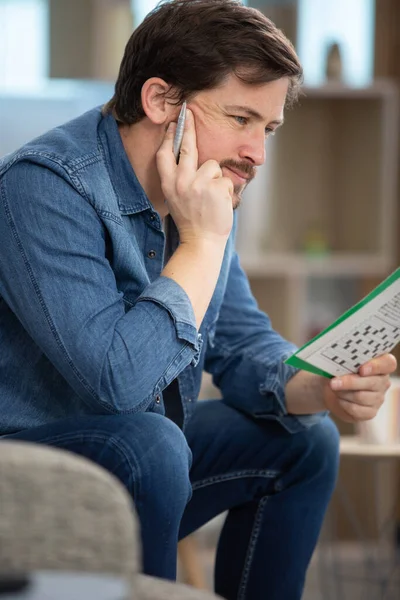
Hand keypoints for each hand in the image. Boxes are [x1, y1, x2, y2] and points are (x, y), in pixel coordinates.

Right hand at [156, 108, 233, 244]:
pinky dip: (225, 191)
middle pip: (187, 146)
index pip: (165, 154)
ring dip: (215, 178)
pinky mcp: (215, 188)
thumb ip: (180, 179)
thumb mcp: (176, 198)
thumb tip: (187, 157)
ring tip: (211, 198)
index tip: (172, 123)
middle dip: (188, 126)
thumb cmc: (192, 221)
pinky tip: (219, 204)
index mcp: (169, 184)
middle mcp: (181, 181)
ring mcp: (198, 184)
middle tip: (189, 111)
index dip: (168, 137)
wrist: (201, 242)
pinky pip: (225, 179)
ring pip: (212, 165)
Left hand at [322, 353, 396, 421]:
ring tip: (334, 388)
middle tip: (333, 382)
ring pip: (361, 397)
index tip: (361, 370)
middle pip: (372, 383)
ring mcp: (379, 398)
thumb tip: (338, 364)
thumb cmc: (340, 371)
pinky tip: (338, 398)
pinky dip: (343, 403)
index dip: (376, 366)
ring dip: (343, 393)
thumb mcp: (342, 363)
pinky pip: (356, 409)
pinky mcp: (370, 412)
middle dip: (350, 382)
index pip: (388, 363)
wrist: (333, 389)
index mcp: (381, 364)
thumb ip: (346, 362)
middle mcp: (383, 381)